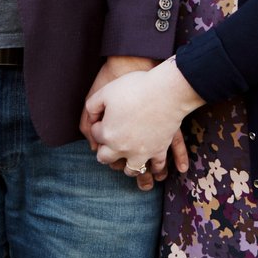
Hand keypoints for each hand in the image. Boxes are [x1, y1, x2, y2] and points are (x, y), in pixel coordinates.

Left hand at [80, 55, 168, 188]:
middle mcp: (122, 148)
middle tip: (107, 143)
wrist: (166, 91)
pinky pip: (156, 166)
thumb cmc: (135, 88)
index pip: (95, 134)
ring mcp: (141, 152)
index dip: (97, 125)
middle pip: (105, 158)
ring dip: (126, 164)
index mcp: (107, 134)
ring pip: (130, 169)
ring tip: (127, 156)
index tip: (103, 118)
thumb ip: (92, 106)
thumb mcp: (106, 92)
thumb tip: (92, 117)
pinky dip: (154, 167)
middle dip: (104, 150)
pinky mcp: (159, 150)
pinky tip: (152, 162)